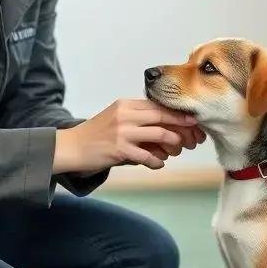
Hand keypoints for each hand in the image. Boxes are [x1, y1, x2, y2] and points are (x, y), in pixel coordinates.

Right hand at [53, 99, 196, 172]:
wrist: (72, 147)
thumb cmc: (97, 135)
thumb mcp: (117, 118)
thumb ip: (138, 119)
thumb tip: (167, 128)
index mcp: (126, 104)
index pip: (159, 105)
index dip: (178, 113)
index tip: (193, 120)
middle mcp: (126, 114)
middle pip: (163, 117)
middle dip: (182, 127)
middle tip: (194, 136)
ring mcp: (123, 131)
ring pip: (160, 134)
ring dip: (173, 144)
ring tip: (176, 151)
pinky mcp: (119, 149)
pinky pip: (148, 155)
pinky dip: (157, 161)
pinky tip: (158, 163)